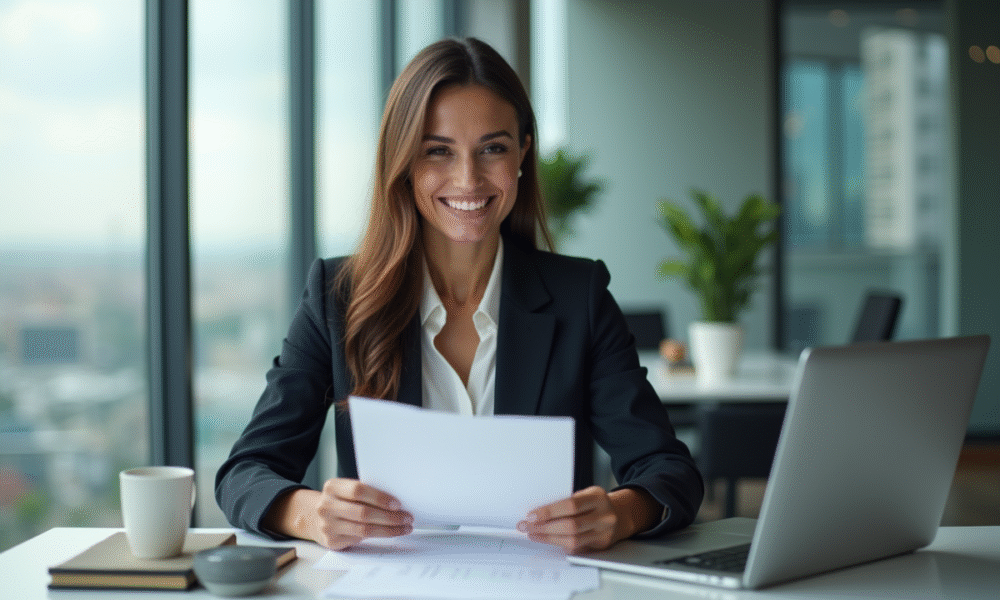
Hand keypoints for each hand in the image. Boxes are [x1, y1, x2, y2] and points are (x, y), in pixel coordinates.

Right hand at [311, 478, 413, 549]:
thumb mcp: (345, 491)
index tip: (397, 504)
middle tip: (407, 517)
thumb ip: (364, 492)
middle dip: (389, 517)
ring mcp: (327, 525)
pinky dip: (379, 537)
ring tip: (404, 527)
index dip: (379, 497)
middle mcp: (326, 506)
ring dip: (388, 529)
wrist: (314, 518)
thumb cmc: (339, 502)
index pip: (358, 490)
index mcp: (332, 487)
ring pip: (364, 530)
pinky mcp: (332, 541)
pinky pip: (360, 540)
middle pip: (363, 512)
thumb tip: (395, 501)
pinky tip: (391, 533)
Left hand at [517, 486, 657, 553]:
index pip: (571, 505)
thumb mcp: (586, 494)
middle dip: (545, 527)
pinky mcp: (600, 546)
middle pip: (571, 526)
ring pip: (572, 540)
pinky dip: (559, 544)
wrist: (621, 515)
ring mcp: (604, 533)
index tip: (532, 514)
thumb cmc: (597, 503)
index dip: (550, 511)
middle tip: (527, 526)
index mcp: (598, 498)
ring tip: (533, 533)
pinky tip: (546, 539)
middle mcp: (604, 516)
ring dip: (548, 538)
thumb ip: (568, 501)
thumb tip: (539, 511)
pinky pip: (576, 548)